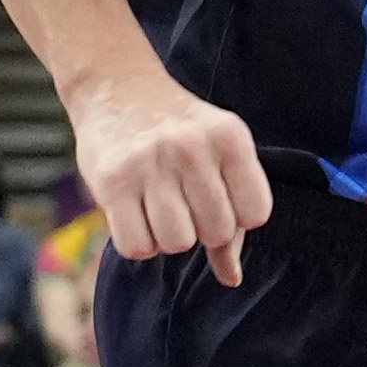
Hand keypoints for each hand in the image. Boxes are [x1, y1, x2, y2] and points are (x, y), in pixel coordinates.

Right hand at [65, 59, 273, 285]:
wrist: (117, 88)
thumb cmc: (180, 130)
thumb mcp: (220, 152)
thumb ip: (234, 210)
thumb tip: (232, 278)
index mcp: (230, 138)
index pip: (256, 214)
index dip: (239, 219)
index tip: (221, 201)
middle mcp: (192, 148)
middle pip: (216, 232)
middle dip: (203, 229)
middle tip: (185, 204)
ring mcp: (149, 163)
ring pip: (177, 243)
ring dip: (169, 237)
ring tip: (159, 208)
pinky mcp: (111, 180)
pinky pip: (137, 247)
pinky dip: (140, 243)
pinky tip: (136, 216)